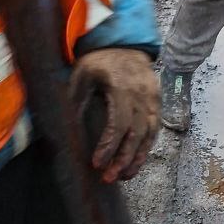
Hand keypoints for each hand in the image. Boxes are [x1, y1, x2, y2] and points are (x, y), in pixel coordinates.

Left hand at [69, 49, 158, 183]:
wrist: (125, 45)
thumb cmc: (100, 61)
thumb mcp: (82, 75)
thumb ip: (76, 101)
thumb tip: (66, 131)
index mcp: (123, 86)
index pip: (119, 122)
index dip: (109, 145)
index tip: (97, 164)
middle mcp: (142, 94)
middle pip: (137, 133)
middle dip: (123, 159)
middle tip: (109, 178)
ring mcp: (153, 99)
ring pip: (150, 134)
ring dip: (137, 158)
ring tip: (124, 176)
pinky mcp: (157, 103)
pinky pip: (154, 129)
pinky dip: (146, 148)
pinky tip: (134, 162)